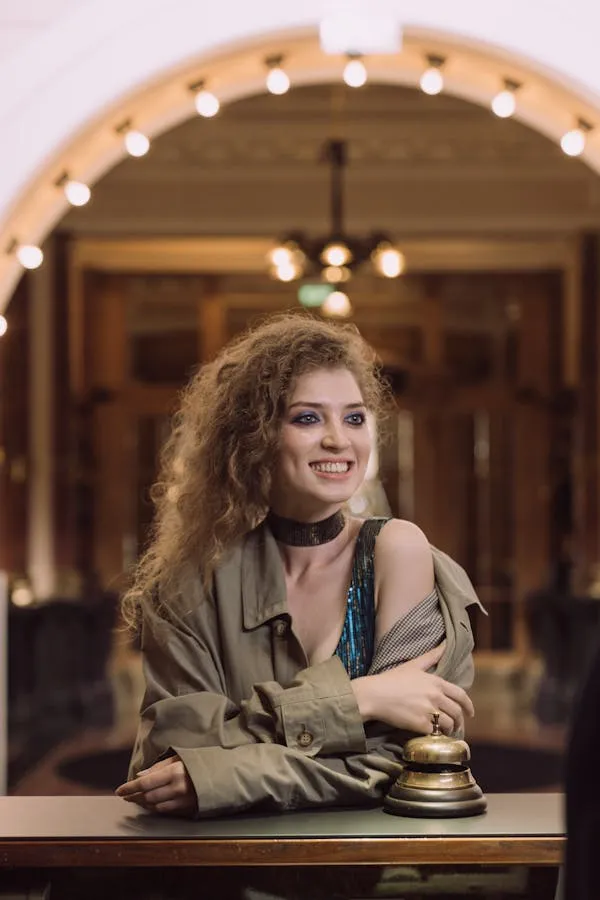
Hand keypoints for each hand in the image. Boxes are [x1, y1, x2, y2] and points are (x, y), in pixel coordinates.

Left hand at [115, 755, 195, 815]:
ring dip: (143, 804)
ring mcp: (183, 801)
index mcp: (175, 772)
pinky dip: (154, 808)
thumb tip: (139, 776)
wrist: (225, 774)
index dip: (130, 787)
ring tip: (135, 800)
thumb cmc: (201, 761)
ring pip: (155, 806)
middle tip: (125, 795)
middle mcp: (178, 788)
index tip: (119, 790)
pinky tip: (149, 805)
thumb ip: (159, 767)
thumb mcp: (180, 757)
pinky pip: (166, 811)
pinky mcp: (188, 809)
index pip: (145, 782)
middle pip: (148, 796)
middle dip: (134, 796)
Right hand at [352, 643, 474, 735]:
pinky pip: (435, 733)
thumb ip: (431, 656)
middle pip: (457, 712)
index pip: (460, 695)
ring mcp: (429, 711)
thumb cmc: (391, 679)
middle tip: (456, 725)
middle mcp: (435, 696)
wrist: (374, 695)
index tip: (470, 713)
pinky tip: (432, 734)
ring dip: (449, 729)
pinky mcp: (421, 725)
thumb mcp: (413, 665)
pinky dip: (435, 735)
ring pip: (448, 724)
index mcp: (436, 682)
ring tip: (444, 731)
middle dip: (459, 720)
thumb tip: (445, 644)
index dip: (468, 706)